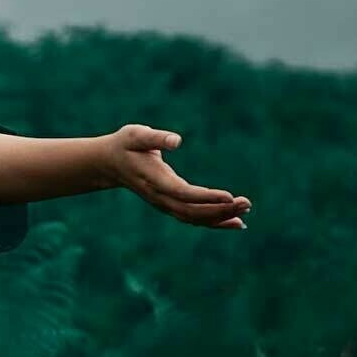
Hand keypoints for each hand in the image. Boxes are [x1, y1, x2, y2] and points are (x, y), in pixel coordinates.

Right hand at [100, 124, 250, 228]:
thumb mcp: (136, 134)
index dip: (206, 197)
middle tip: (246, 203)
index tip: (229, 195)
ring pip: (194, 219)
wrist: (109, 163)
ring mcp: (164, 205)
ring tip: (245, 212)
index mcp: (154, 180)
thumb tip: (177, 140)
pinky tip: (235, 221)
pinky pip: (194, 219)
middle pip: (192, 211)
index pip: (182, 193)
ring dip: (220, 218)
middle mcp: (160, 197)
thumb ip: (156, 137)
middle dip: (220, 210)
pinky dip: (214, 222)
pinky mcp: (170, 206)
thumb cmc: (125, 144)